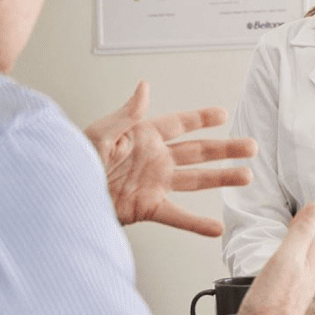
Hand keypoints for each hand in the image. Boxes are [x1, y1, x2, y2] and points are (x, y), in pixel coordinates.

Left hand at [84, 80, 256, 236]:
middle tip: (250, 146)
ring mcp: (153, 183)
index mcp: (143, 136)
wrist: (63, 193)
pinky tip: (216, 227)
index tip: (223, 114)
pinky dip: (197, 223)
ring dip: (221, 178)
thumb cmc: (75, 159)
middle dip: (225, 148)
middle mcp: (154, 159)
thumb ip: (126, 114)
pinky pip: (177, 215)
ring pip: (195, 179)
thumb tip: (144, 87)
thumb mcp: (99, 133)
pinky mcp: (147, 207)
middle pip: (197, 151)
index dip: (202, 118)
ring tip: (245, 177)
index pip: (179, 124)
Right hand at [230, 203, 314, 314]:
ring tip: (314, 238)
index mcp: (313, 261)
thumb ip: (303, 232)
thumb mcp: (289, 256)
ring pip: (312, 259)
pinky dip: (300, 259)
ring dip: (314, 245)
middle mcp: (310, 272)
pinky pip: (301, 270)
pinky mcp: (290, 294)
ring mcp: (300, 284)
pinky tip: (295, 263)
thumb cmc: (274, 299)